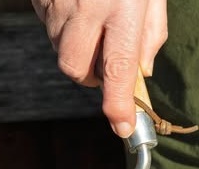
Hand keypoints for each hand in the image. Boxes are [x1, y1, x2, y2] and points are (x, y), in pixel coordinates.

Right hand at [32, 0, 166, 136]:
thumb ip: (151, 33)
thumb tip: (142, 70)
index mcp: (122, 7)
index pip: (118, 69)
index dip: (119, 104)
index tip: (123, 127)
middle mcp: (86, 9)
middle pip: (77, 69)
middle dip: (92, 76)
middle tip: (107, 60)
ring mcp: (58, 3)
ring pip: (61, 50)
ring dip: (78, 50)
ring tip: (95, 23)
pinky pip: (47, 27)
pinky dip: (63, 29)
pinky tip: (78, 8)